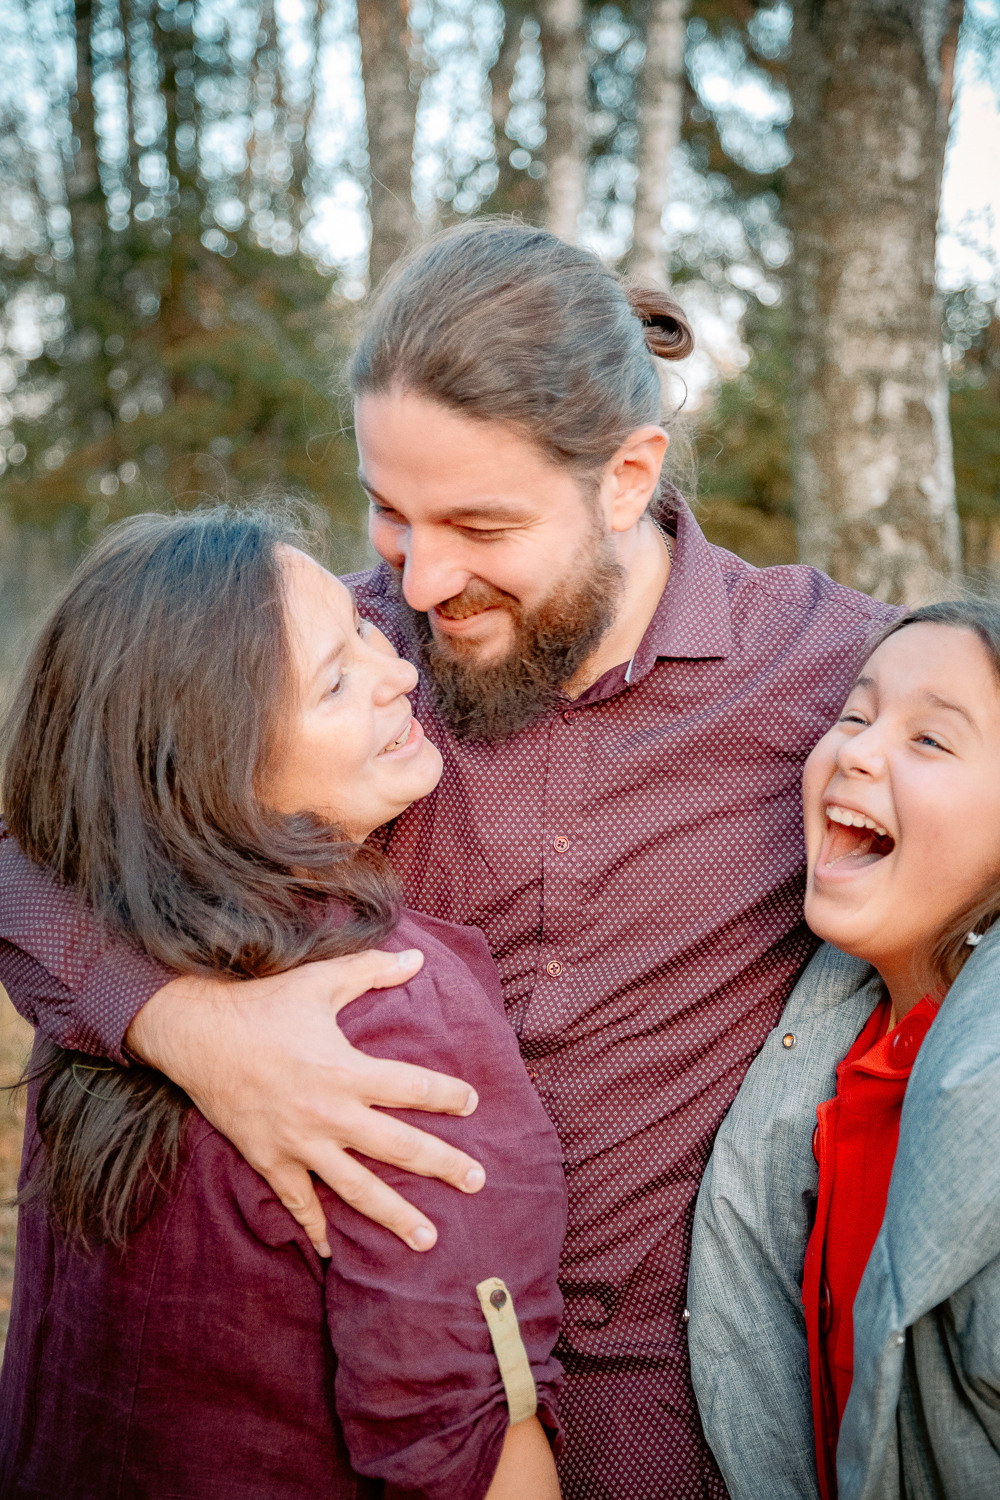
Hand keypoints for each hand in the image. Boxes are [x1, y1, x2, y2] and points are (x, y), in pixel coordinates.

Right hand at [125, 948, 484, 1254]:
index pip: (412, 1087)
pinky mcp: (269, 1159)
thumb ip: (372, 969)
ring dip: (394, 1215)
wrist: (197, 1033)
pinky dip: (315, 1229)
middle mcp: (328, 1113)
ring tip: (428, 1239)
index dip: (447, 1096)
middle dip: (442, 1165)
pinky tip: (334, 1254)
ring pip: (355, 1189)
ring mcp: (298, 1143)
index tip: (472, 1104)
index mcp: (346, 1070)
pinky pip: (298, 1201)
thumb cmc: (263, 1004)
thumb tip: (417, 957)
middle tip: (477, 1182)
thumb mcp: (319, 979)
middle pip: (397, 1147)